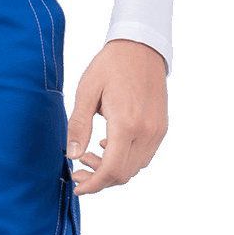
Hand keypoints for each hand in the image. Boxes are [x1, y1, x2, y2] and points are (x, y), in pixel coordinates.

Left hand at [66, 39, 167, 194]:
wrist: (141, 47)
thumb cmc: (111, 66)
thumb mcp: (87, 92)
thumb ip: (79, 126)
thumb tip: (72, 155)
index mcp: (126, 123)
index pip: (111, 170)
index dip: (93, 184)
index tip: (77, 186)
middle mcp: (146, 131)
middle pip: (124, 174)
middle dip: (99, 180)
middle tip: (78, 171)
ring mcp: (157, 131)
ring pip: (135, 168)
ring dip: (112, 170)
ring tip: (90, 156)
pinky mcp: (161, 128)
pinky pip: (144, 156)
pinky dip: (125, 160)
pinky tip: (108, 146)